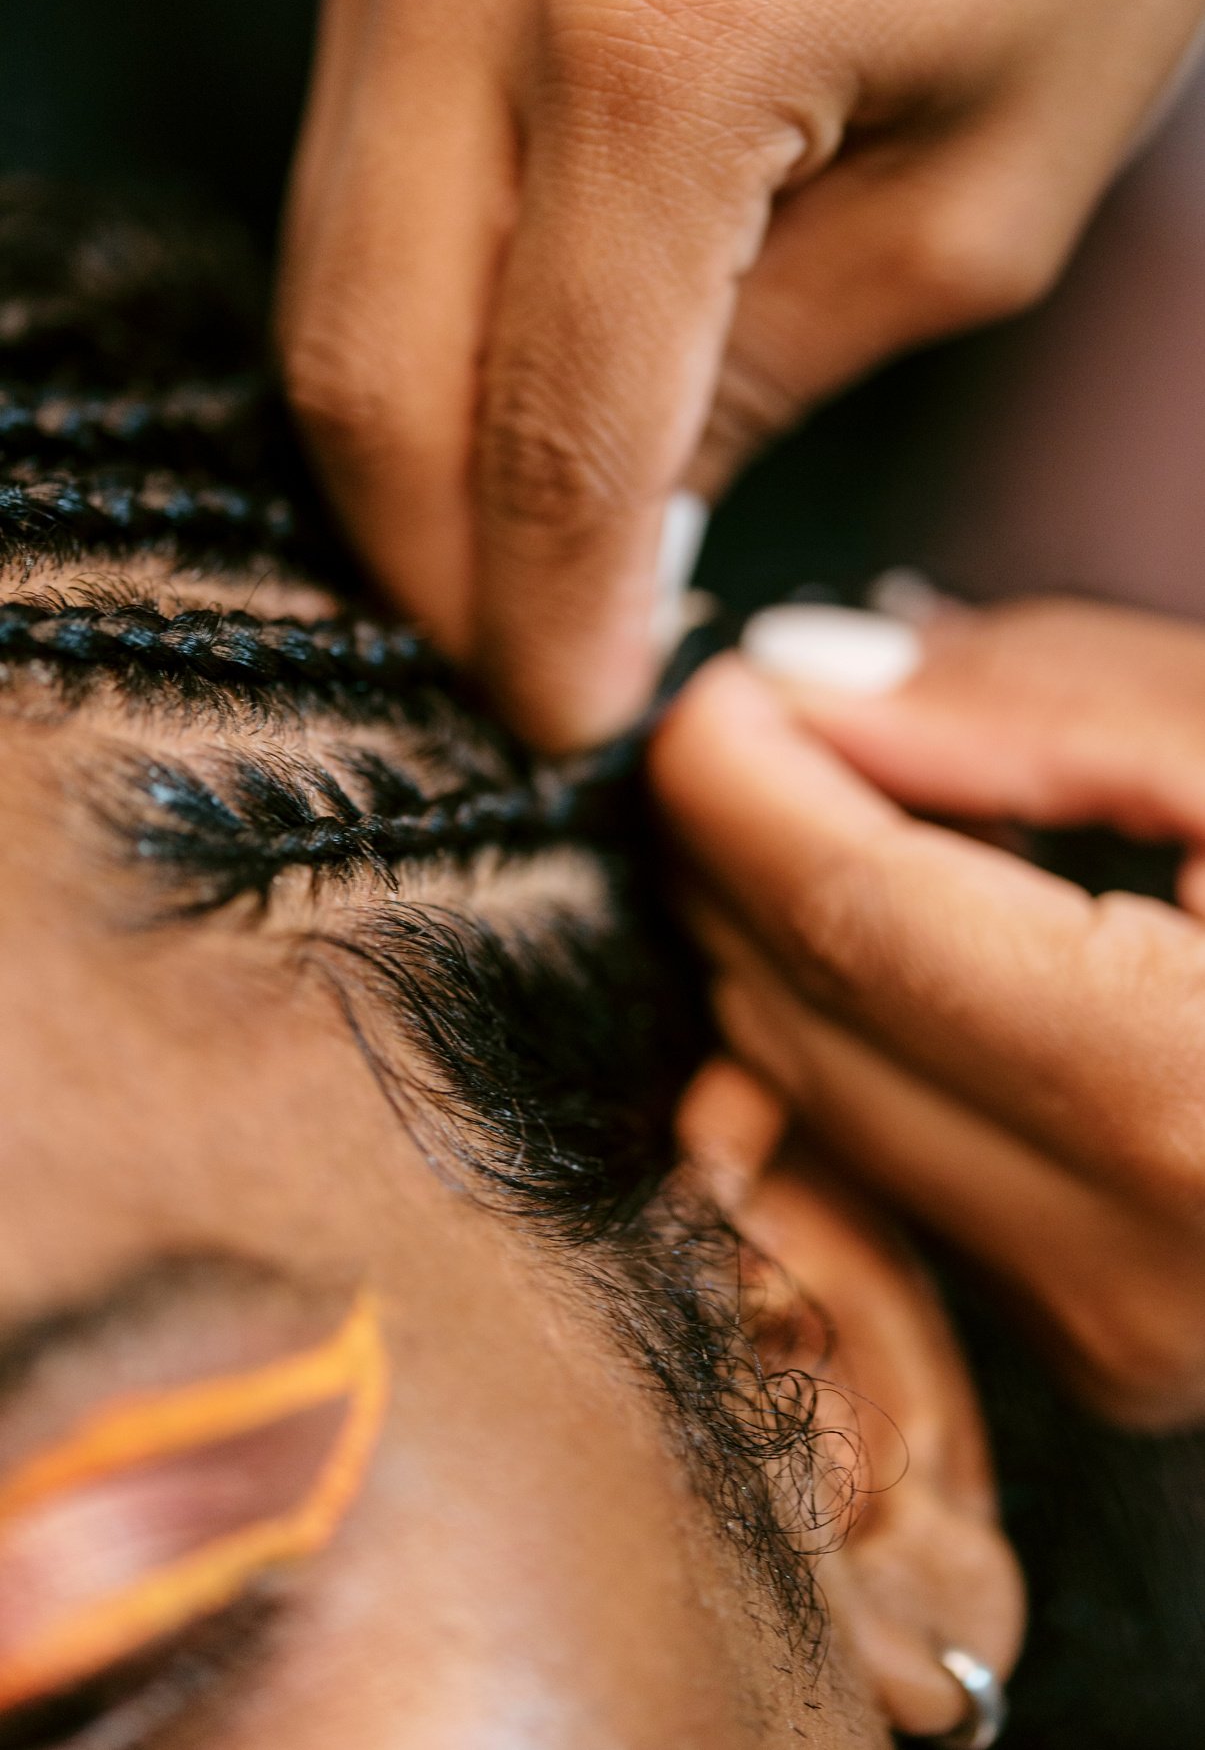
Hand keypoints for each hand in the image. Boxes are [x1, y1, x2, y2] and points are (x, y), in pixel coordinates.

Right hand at [277, 0, 1204, 749]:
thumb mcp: (989, 189)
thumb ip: (774, 378)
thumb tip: (615, 527)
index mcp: (659, 42)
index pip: (551, 441)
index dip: (544, 618)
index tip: (566, 716)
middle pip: (367, 373)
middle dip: (431, 566)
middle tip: (513, 662)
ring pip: (328, 279)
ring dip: (407, 453)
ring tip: (510, 551)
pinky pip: (349, 180)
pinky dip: (408, 323)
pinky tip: (491, 391)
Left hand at [650, 600, 1204, 1429]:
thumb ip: (1047, 710)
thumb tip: (813, 680)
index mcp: (1200, 1100)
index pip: (863, 924)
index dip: (748, 788)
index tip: (713, 693)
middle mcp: (1141, 1267)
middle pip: (815, 1021)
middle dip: (744, 857)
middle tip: (767, 729)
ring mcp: (1115, 1331)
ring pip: (829, 1103)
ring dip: (791, 945)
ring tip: (849, 811)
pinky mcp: (1105, 1341)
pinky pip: (899, 1163)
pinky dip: (864, 1037)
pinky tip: (917, 939)